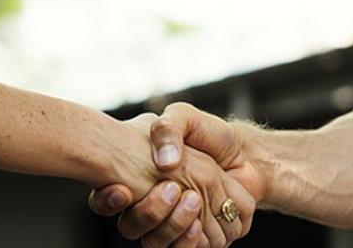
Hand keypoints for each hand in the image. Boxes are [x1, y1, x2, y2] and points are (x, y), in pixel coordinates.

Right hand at [90, 104, 265, 246]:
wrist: (245, 153)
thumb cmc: (209, 134)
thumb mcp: (183, 117)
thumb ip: (167, 128)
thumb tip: (164, 162)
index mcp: (138, 178)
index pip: (107, 199)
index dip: (108, 199)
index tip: (121, 189)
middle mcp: (151, 205)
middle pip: (132, 227)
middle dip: (148, 213)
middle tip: (172, 188)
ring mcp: (172, 224)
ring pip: (156, 242)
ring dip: (171, 225)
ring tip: (192, 201)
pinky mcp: (197, 238)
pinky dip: (190, 240)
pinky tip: (198, 223)